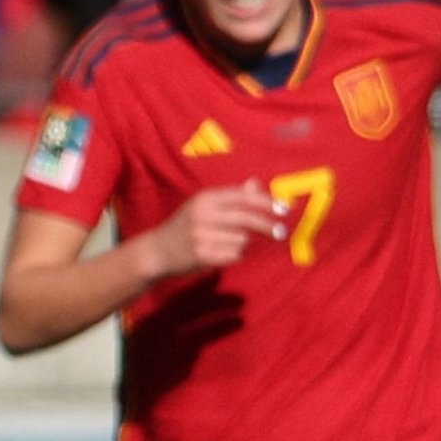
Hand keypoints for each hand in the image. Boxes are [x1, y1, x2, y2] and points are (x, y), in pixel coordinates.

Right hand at [142, 180, 280, 278]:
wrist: (156, 251)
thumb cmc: (185, 226)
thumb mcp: (203, 205)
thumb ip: (231, 196)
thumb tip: (256, 185)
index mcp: (205, 198)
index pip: (243, 197)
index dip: (266, 202)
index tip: (284, 209)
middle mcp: (202, 214)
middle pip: (246, 218)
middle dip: (267, 226)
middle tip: (280, 232)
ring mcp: (201, 235)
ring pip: (242, 239)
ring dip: (240, 243)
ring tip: (224, 243)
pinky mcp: (202, 255)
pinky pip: (233, 255)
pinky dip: (232, 256)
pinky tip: (218, 254)